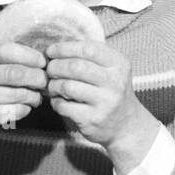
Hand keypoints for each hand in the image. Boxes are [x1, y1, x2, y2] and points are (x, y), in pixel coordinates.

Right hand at [0, 41, 47, 152]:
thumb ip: (8, 58)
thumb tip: (43, 60)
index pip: (6, 50)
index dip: (29, 55)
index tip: (42, 62)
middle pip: (15, 73)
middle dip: (37, 77)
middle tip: (44, 80)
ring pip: (18, 94)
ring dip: (34, 95)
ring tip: (37, 95)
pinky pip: (16, 110)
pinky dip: (26, 108)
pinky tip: (25, 106)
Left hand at [44, 39, 155, 169]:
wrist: (126, 125)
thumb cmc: (111, 91)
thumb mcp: (110, 69)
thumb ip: (89, 56)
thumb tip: (56, 49)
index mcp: (119, 63)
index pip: (87, 48)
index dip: (64, 48)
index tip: (51, 51)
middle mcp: (115, 82)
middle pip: (75, 67)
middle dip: (55, 66)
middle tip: (49, 69)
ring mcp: (105, 102)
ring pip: (67, 86)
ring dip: (53, 85)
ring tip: (52, 86)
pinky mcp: (93, 119)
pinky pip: (64, 106)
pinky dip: (56, 102)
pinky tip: (58, 101)